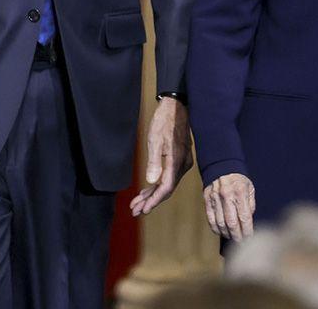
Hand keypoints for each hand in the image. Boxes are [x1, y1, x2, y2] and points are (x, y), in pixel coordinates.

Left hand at [129, 97, 191, 215]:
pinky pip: (169, 177)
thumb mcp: (154, 140)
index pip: (166, 188)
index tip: (143, 210)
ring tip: (137, 203)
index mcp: (176, 162)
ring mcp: (182, 163)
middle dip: (150, 201)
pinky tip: (147, 189)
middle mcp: (182, 165)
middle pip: (166, 189)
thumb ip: (154, 162)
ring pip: (167, 184)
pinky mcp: (180, 159)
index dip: (154, 201)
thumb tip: (152, 182)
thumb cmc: (164, 121)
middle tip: (135, 210)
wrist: (176, 108)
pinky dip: (157, 185)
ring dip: (152, 194)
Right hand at [202, 173, 254, 240]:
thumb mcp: (250, 188)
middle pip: (232, 223)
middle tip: (241, 242)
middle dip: (238, 236)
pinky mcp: (207, 199)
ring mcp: (215, 198)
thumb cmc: (238, 179)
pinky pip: (210, 219)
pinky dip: (216, 228)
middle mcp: (227, 195)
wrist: (221, 165)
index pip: (244, 217)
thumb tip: (249, 221)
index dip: (247, 231)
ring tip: (232, 237)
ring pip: (220, 223)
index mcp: (240, 192)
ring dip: (227, 234)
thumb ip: (250, 205)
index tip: (250, 238)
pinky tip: (222, 232)